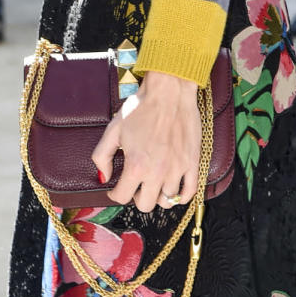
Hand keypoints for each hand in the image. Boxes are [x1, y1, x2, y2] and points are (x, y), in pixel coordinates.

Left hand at [91, 69, 201, 213]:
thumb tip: (103, 177)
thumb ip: (102, 156)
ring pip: (167, 201)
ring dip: (158, 195)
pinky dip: (181, 197)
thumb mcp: (114, 129)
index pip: (122, 196)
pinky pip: (189, 192)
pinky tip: (173, 189)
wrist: (169, 91)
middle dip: (137, 197)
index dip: (115, 194)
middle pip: (145, 205)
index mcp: (136, 165)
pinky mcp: (192, 163)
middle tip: (136, 185)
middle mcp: (157, 172)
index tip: (116, 189)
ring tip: (154, 183)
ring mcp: (177, 169)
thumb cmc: (141, 107)